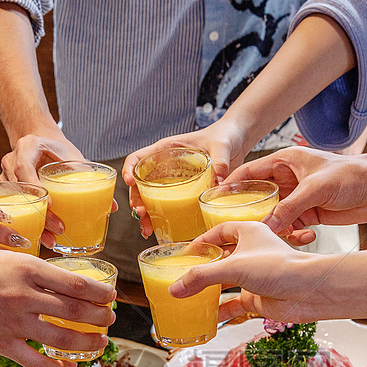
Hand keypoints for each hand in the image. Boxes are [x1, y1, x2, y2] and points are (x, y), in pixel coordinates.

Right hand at [0, 132, 113, 247]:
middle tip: (59, 229)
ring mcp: (5, 175)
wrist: (41, 142)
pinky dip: (26, 223)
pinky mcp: (5, 190)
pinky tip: (38, 238)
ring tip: (51, 240)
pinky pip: (12, 208)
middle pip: (20, 190)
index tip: (52, 204)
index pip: (24, 167)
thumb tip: (113, 206)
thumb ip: (89, 178)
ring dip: (33, 223)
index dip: (35, 186)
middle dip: (39, 213)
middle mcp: (11, 160)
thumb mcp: (74, 157)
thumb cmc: (58, 150)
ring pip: (14, 203)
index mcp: (27, 146)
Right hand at [0, 250, 118, 366]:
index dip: (100, 294)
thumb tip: (61, 281)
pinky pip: (37, 360)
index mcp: (27, 269)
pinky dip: (57, 366)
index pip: (76, 285)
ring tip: (98, 342)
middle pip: (76, 312)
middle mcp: (23, 296)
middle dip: (100, 318)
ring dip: (87, 342)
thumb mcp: (4, 256)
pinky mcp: (0, 343)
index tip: (110, 297)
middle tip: (109, 320)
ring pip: (63, 338)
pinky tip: (67, 365)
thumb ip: (32, 269)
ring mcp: (13, 322)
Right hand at [122, 122, 248, 237]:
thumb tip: (219, 181)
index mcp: (167, 149)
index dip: (129, 168)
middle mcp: (165, 166)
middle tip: (141, 213)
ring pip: (150, 198)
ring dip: (146, 214)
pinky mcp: (183, 193)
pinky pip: (167, 206)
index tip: (129, 181)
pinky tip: (159, 230)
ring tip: (147, 229)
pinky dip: (160, 219)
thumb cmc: (225, 136)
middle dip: (137, 200)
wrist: (236, 142)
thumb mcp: (222, 145)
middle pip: (140, 184)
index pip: (139, 157)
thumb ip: (220, 160)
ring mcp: (173, 181)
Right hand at [177, 223, 366, 323]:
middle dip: (202, 268)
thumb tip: (174, 289)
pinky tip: (206, 318)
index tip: (184, 252)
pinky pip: (234, 304)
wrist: (309, 291)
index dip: (201, 241)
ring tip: (187, 297)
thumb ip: (201, 277)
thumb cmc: (281, 267)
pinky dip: (220, 311)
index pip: (219, 232)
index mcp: (248, 232)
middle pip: (220, 258)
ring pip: (225, 283)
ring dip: (209, 291)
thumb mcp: (233, 266)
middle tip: (181, 275)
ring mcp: (254, 277)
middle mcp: (251, 253)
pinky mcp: (258, 297)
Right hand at [226, 147, 366, 231]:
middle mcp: (288, 180)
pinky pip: (292, 228)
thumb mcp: (316, 188)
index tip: (214, 201)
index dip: (231, 186)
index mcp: (285, 162)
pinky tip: (306, 237)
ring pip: (273, 216)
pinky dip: (293, 235)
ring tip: (270, 240)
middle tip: (233, 230)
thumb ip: (290, 207)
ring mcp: (298, 199)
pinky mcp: (309, 214)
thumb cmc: (352, 175)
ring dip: (273, 229)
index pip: (249, 173)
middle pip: (257, 198)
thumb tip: (267, 226)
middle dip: (247, 214)